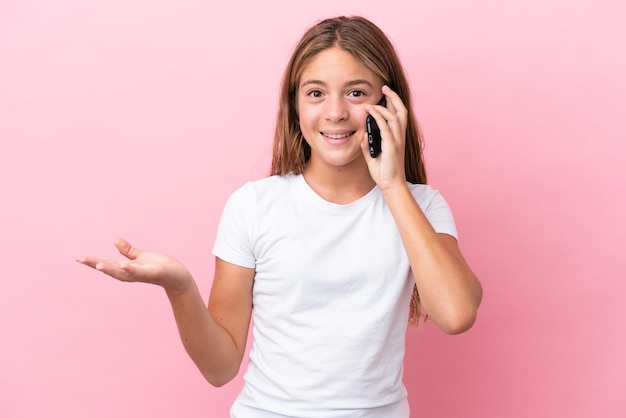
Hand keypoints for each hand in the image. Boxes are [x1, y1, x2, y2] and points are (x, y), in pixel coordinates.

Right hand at [76, 238, 192, 292]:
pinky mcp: (153, 273)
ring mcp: (141, 274)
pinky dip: (132, 269)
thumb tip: (114, 240)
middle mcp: (131, 273)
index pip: (107, 264)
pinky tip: (123, 265)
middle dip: (95, 264)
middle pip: (111, 269)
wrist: (177, 276)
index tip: (78, 257)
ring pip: (123, 272)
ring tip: (98, 265)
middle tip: (80, 259)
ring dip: (111, 269)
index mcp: (127, 268)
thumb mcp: (141, 257)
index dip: (92, 261)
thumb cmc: (159, 267)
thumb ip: (127, 251)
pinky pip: (141, 272)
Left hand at [361, 85, 407, 189]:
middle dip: (394, 97)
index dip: (393, 102)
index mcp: (396, 137)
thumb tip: (362, 135)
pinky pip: (386, 127)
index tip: (385, 93)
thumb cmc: (383, 171)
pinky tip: (372, 111)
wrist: (390, 184)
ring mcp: (397, 141)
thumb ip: (368, 144)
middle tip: (385, 87)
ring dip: (384, 105)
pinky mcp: (392, 146)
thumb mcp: (372, 155)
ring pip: (395, 116)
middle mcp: (399, 136)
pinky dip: (379, 117)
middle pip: (402, 111)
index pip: (398, 115)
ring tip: (373, 100)